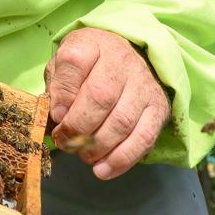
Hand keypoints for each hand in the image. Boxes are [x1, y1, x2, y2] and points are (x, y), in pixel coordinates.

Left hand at [44, 27, 168, 179]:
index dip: (63, 93)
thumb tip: (56, 117)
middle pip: (100, 96)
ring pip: (122, 120)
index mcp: (91, 44)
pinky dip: (122, 159)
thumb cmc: (87, 67)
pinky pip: (144, 137)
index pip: (74, 62)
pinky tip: (103, 170)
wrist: (128, 57)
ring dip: (98, 147)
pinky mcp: (159, 107)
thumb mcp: (63, 66)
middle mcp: (121, 61)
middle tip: (65, 142)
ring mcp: (143, 84)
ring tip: (83, 155)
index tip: (56, 115)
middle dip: (78, 127)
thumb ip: (56, 88)